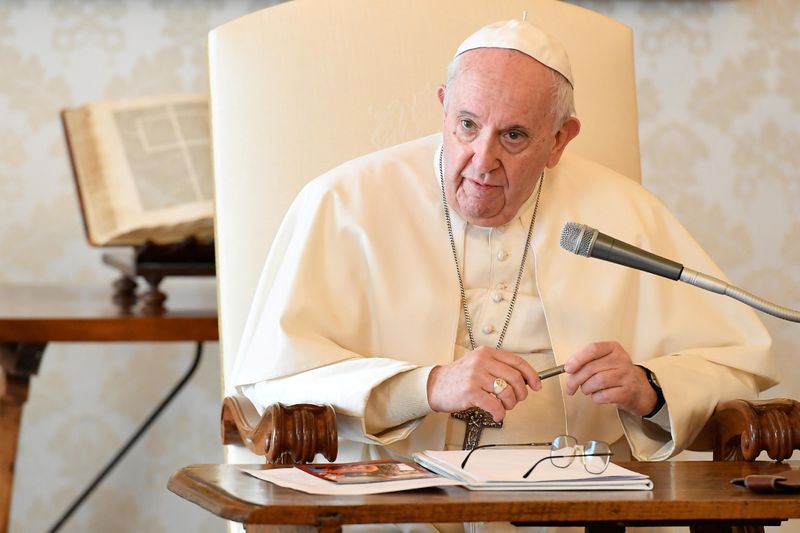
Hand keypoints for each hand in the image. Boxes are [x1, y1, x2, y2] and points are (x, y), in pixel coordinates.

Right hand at [427, 346, 541, 421]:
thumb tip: (522, 379)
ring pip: (507, 392)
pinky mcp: (470, 391)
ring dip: (510, 404)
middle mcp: (482, 362)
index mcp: (487, 353)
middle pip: (515, 378)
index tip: (536, 384)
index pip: (517, 361)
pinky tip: (496, 414)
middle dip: (521, 393)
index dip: (531, 375)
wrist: (435, 385)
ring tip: (504, 407)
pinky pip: (495, 405)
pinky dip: (500, 413)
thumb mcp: (478, 363)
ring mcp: (476, 376)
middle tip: (517, 399)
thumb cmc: (457, 377)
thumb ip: (497, 367)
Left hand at [563, 341, 656, 416]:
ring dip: (586, 388)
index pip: (592, 349)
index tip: (568, 368)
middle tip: (570, 386)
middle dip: (576, 379)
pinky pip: (603, 395)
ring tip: (587, 389)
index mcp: (613, 348)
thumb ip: (587, 361)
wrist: (639, 390)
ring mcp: (626, 376)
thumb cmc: (615, 374)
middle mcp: (622, 360)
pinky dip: (595, 397)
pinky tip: (597, 396)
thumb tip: (568, 369)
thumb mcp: (604, 361)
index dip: (577, 359)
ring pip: (597, 381)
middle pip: (591, 367)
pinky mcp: (627, 392)